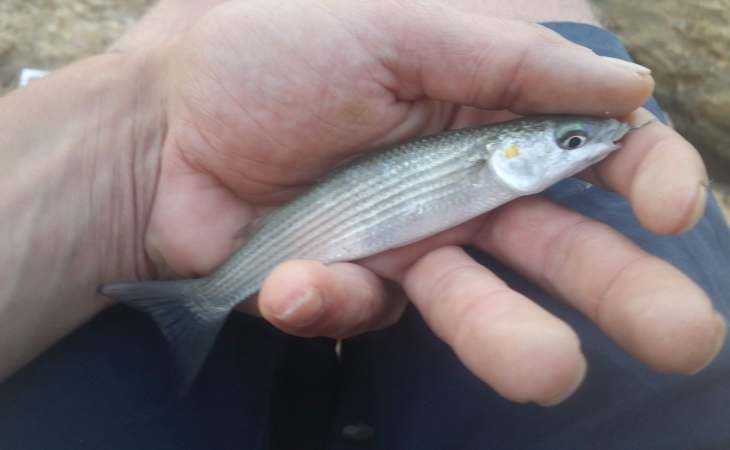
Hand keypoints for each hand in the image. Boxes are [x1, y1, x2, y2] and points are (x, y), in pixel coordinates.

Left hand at [137, 0, 722, 404]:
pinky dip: (332, 297)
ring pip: (480, 301)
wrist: (158, 124)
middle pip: (560, 242)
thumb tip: (625, 80)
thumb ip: (503, 55)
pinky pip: (361, 307)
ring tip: (552, 372)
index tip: (668, 208)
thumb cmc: (266, 55)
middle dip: (627, 289)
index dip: (643, 174)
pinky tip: (296, 279)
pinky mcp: (349, 284)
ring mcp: (404, 240)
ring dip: (515, 339)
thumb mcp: (389, 27)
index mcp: (479, 109)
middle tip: (689, 339)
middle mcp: (456, 183)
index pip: (591, 146)